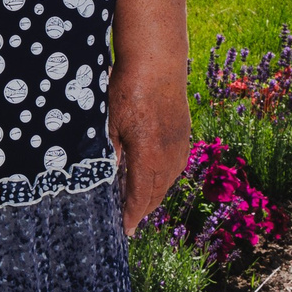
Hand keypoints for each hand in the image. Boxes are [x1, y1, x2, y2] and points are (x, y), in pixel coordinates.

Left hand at [110, 64, 192, 233]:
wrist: (157, 60)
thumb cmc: (128, 88)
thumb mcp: (110, 122)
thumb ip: (111, 153)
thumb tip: (108, 176)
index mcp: (149, 157)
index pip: (139, 197)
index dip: (131, 216)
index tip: (124, 231)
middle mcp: (168, 156)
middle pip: (156, 193)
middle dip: (142, 209)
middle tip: (128, 220)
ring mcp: (179, 144)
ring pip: (167, 180)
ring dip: (154, 194)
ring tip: (139, 202)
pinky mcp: (183, 133)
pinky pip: (175, 165)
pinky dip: (163, 177)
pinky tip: (155, 176)